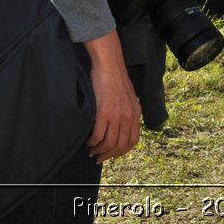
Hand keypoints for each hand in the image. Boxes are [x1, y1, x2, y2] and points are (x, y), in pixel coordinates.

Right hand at [83, 32, 139, 161]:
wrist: (109, 65)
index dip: (121, 152)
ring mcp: (116, 115)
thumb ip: (127, 112)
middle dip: (108, 155)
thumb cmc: (115, 79)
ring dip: (99, 150)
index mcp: (135, 114)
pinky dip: (92, 141)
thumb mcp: (128, 97)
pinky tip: (88, 140)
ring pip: (108, 143)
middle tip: (99, 158)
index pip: (132, 141)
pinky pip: (98, 135)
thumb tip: (121, 128)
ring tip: (91, 150)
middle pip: (120, 146)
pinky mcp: (104, 112)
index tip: (112, 155)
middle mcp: (128, 117)